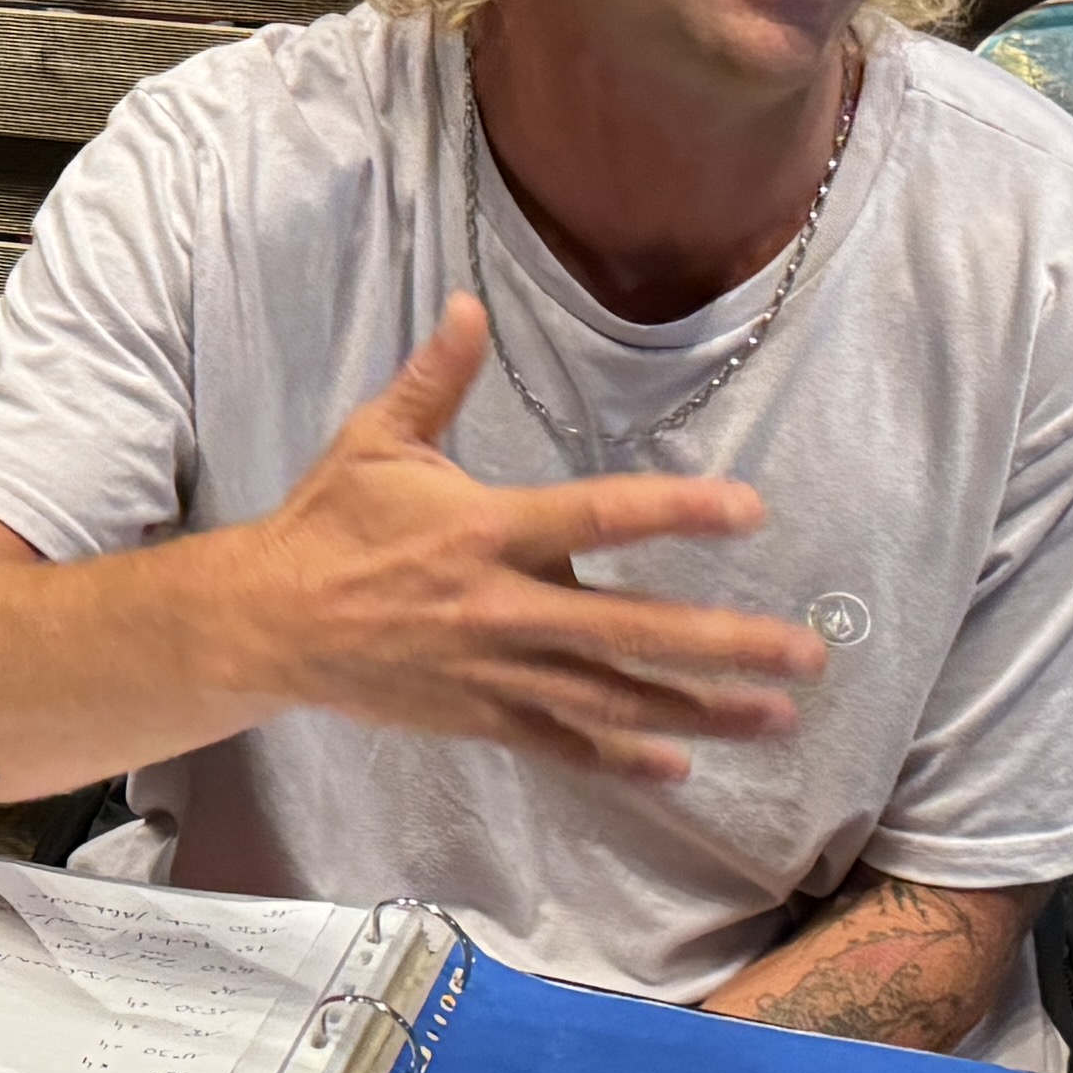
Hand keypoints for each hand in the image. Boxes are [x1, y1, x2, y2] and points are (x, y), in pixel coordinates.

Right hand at [222, 299, 825, 775]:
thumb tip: (470, 306)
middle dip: (724, 644)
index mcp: (487, 531)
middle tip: (806, 654)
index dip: (679, 514)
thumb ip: (436, 379)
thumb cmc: (328, 524)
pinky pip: (564, 744)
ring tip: (778, 718)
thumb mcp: (377, 440)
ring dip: (702, 710)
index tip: (751, 513)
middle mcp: (503, 607)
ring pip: (614, 697)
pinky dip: (623, 759)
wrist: (267, 623)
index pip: (600, 517)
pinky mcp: (480, 717)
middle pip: (632, 629)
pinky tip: (682, 767)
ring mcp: (496, 670)